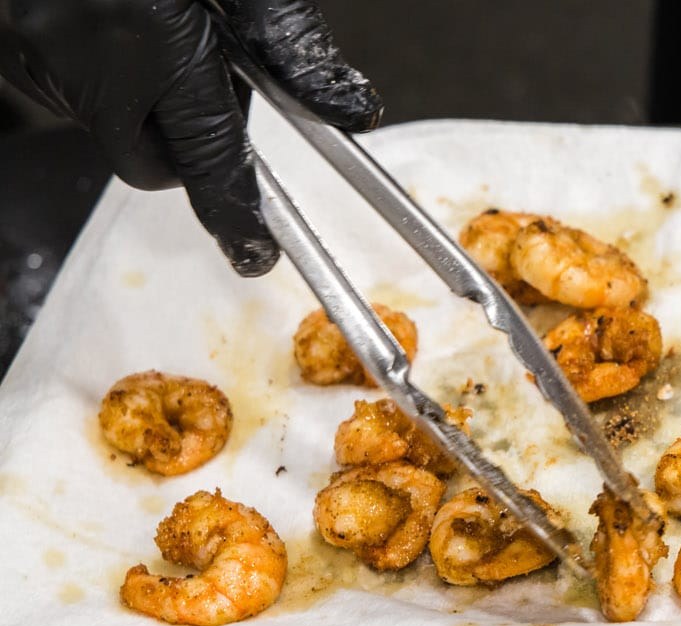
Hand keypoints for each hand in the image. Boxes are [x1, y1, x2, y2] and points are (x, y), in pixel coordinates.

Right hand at [0, 0, 380, 275]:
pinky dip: (96, 68)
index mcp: (150, 39)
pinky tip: (105, 13)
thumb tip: (350, 109)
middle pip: (153, 159)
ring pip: (108, 123)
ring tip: (146, 19)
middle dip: (186, 139)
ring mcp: (33, 60)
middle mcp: (84, 60)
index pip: (209, 163)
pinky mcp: (7, 53)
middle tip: (200, 67)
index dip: (237, 215)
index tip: (256, 251)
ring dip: (138, 96)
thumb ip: (289, 41)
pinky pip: (66, 88)